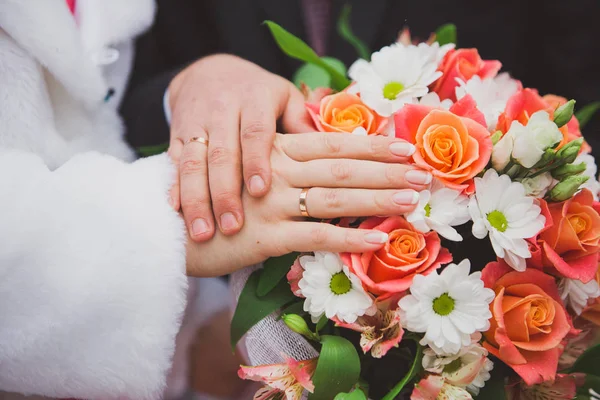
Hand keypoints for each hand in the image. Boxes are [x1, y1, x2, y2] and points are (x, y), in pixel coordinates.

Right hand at [167, 54, 313, 241]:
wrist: (208, 72)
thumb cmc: (259, 94)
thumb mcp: (284, 97)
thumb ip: (302, 123)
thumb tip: (335, 154)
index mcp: (254, 98)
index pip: (255, 131)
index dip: (256, 161)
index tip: (261, 191)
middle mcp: (222, 110)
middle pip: (221, 153)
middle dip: (224, 191)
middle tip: (232, 226)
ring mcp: (196, 124)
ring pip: (192, 162)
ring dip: (197, 199)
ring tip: (203, 233)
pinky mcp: (176, 136)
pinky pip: (173, 165)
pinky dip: (174, 190)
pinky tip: (177, 215)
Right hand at [185, 132, 430, 276]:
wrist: (168, 222)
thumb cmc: (212, 194)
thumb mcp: (246, 167)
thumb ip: (283, 160)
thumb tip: (320, 156)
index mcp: (275, 151)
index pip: (333, 142)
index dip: (372, 145)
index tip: (407, 148)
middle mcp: (277, 171)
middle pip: (342, 167)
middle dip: (386, 170)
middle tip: (424, 173)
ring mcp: (272, 204)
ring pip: (335, 198)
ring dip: (378, 199)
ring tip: (413, 201)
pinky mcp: (264, 237)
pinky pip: (314, 236)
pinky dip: (348, 240)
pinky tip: (378, 242)